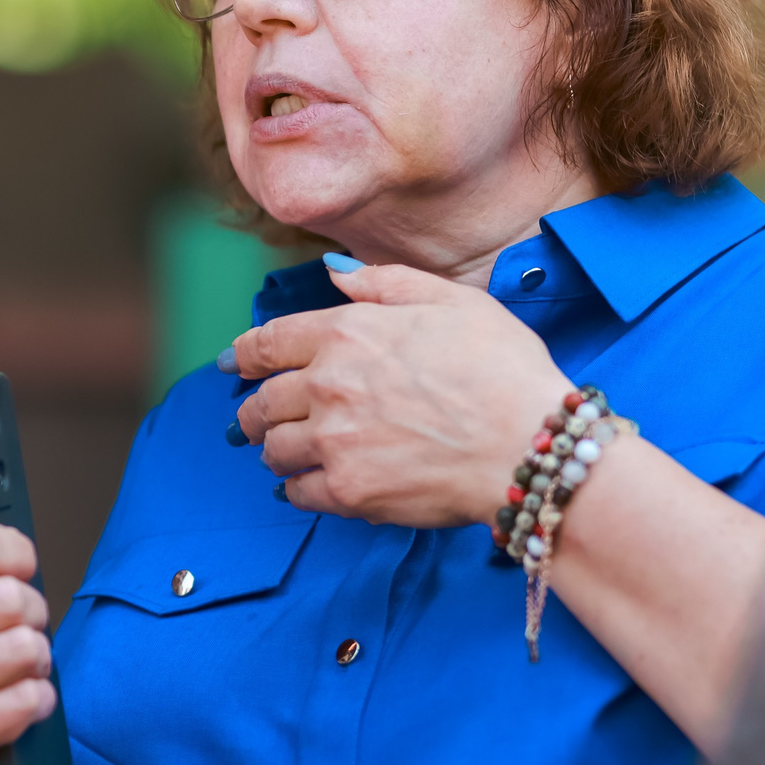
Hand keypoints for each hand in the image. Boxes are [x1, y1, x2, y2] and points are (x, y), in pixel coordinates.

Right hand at [0, 438, 55, 764]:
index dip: (15, 551)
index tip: (21, 562)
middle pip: (8, 598)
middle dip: (33, 612)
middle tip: (19, 626)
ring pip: (22, 649)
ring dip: (38, 659)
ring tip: (19, 666)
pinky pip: (22, 703)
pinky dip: (39, 702)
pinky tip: (24, 703)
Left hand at [230, 262, 570, 526]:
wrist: (530, 443)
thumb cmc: (503, 368)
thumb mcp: (452, 299)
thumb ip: (386, 283)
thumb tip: (336, 273)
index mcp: (347, 333)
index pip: (268, 342)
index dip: (244, 355)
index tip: (235, 365)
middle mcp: (328, 386)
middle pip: (261, 401)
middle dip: (254, 410)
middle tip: (255, 420)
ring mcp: (334, 441)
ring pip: (273, 449)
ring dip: (276, 449)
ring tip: (288, 452)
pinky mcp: (348, 490)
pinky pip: (298, 492)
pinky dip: (298, 488)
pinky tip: (310, 484)